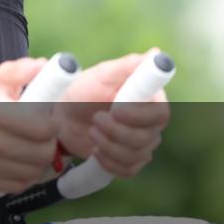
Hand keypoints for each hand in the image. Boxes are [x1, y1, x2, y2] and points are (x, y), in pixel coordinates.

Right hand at [0, 58, 59, 192]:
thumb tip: (44, 65)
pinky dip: (25, 175)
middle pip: (42, 153)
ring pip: (34, 172)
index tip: (48, 119)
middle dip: (48, 143)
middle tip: (42, 135)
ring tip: (31, 148)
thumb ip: (21, 71)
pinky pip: (20, 185)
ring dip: (38, 161)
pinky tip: (19, 161)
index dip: (53, 124)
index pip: (43, 129)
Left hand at [57, 48, 170, 176]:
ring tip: (92, 130)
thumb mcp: (101, 75)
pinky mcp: (129, 159)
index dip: (139, 116)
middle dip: (116, 132)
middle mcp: (150, 122)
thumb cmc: (82, 90)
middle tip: (95, 119)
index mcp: (149, 99)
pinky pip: (128, 170)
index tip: (116, 110)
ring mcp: (142, 142)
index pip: (161, 114)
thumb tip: (156, 53)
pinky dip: (108, 161)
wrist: (62, 116)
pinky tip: (95, 149)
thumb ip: (127, 66)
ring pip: (137, 155)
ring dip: (109, 145)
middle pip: (148, 138)